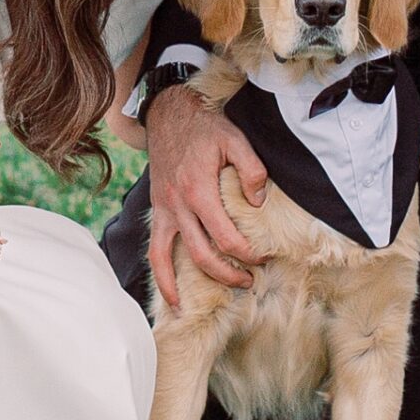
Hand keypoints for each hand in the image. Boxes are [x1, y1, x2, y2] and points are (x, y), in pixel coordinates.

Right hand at [144, 86, 267, 306]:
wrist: (169, 114)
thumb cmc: (205, 127)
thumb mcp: (235, 139)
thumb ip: (252, 170)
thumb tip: (258, 203)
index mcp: (199, 190)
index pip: (226, 237)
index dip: (248, 254)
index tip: (264, 258)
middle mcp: (178, 205)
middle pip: (203, 254)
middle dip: (228, 273)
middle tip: (249, 281)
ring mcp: (164, 210)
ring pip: (170, 258)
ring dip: (186, 285)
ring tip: (199, 305)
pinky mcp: (157, 210)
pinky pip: (155, 249)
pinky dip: (160, 276)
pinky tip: (169, 296)